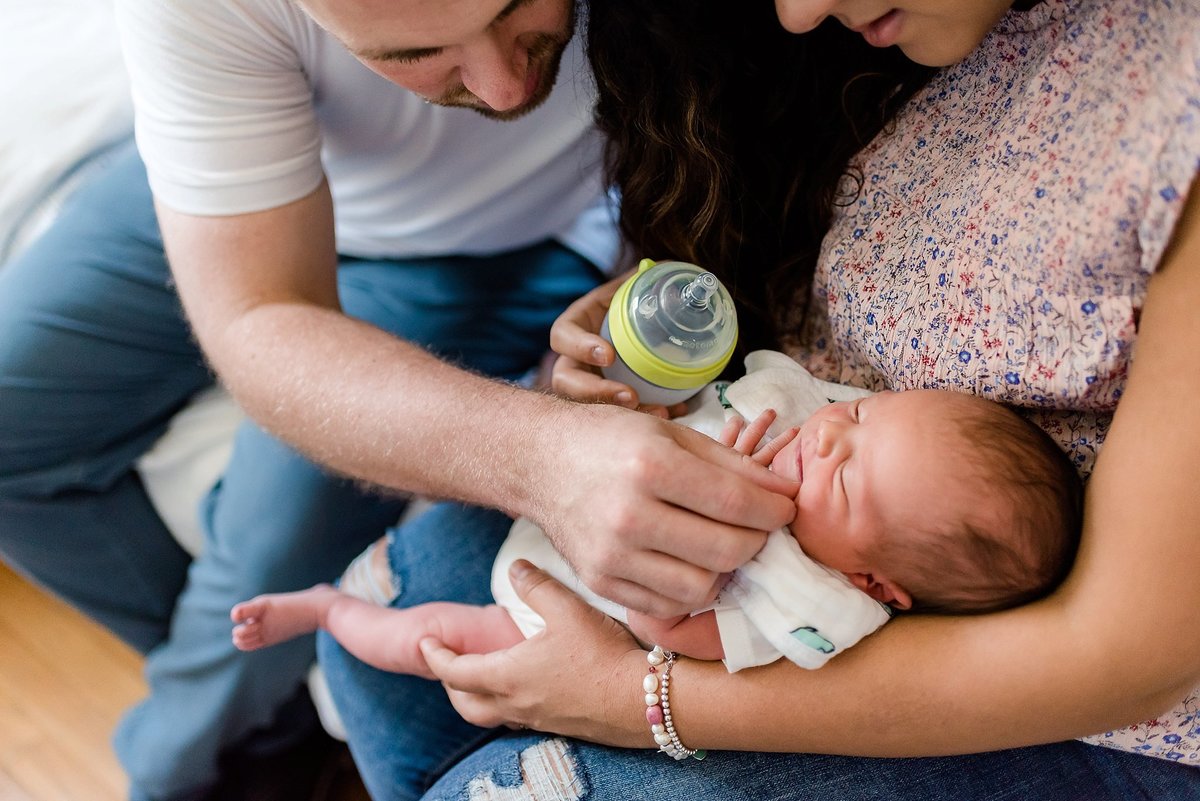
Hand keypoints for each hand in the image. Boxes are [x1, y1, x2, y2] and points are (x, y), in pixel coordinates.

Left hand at [420, 560, 649, 744]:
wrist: (645, 700)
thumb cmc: (603, 655)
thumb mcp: (567, 609)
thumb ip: (536, 585)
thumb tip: (515, 567)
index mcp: (508, 676)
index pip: (455, 671)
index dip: (436, 656)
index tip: (423, 643)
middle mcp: (517, 703)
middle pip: (466, 704)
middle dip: (450, 684)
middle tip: (447, 664)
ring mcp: (539, 719)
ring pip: (492, 715)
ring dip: (477, 698)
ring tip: (480, 679)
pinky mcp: (562, 726)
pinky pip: (520, 719)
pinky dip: (508, 705)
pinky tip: (526, 688)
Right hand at [530, 401, 797, 616]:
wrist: (539, 464)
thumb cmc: (610, 440)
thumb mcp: (670, 435)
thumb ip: (731, 465)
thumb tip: (783, 494)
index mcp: (650, 467)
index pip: (736, 503)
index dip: (774, 511)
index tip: (784, 509)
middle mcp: (629, 515)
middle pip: (726, 551)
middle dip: (757, 541)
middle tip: (758, 528)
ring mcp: (611, 556)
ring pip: (701, 588)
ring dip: (725, 571)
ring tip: (723, 546)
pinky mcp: (600, 583)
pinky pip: (667, 605)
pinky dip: (690, 589)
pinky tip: (690, 562)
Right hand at [548, 272, 685, 418]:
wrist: (644, 322)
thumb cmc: (633, 302)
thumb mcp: (635, 286)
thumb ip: (647, 278)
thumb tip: (666, 266)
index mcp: (577, 325)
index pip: (562, 336)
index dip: (580, 347)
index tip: (609, 354)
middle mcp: (575, 358)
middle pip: (566, 381)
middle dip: (595, 393)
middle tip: (631, 396)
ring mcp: (589, 382)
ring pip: (589, 406)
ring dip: (621, 412)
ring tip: (657, 412)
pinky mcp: (607, 400)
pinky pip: (618, 415)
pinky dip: (647, 414)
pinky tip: (674, 411)